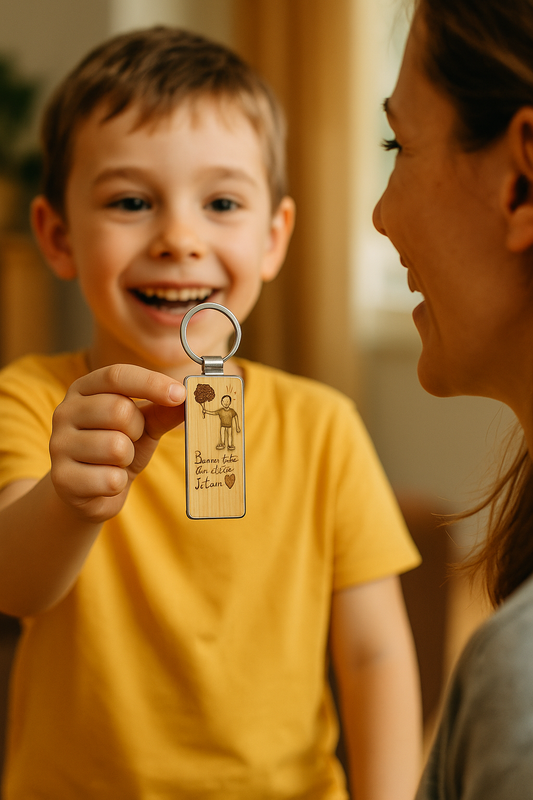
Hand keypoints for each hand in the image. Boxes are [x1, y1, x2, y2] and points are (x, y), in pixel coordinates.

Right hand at [49, 364, 184, 523]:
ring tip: (116, 462)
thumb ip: (165, 409)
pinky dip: (117, 483)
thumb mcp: (145, 424)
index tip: (180, 394)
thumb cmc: (121, 447)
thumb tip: (192, 395)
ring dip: (127, 459)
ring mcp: (58, 444)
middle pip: (118, 410)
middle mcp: (64, 411)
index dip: (151, 383)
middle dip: (137, 429)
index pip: (116, 375)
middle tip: (131, 439)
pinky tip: (105, 481)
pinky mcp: (61, 478)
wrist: (92, 491)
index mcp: (84, 389)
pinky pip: (110, 479)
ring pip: (115, 447)